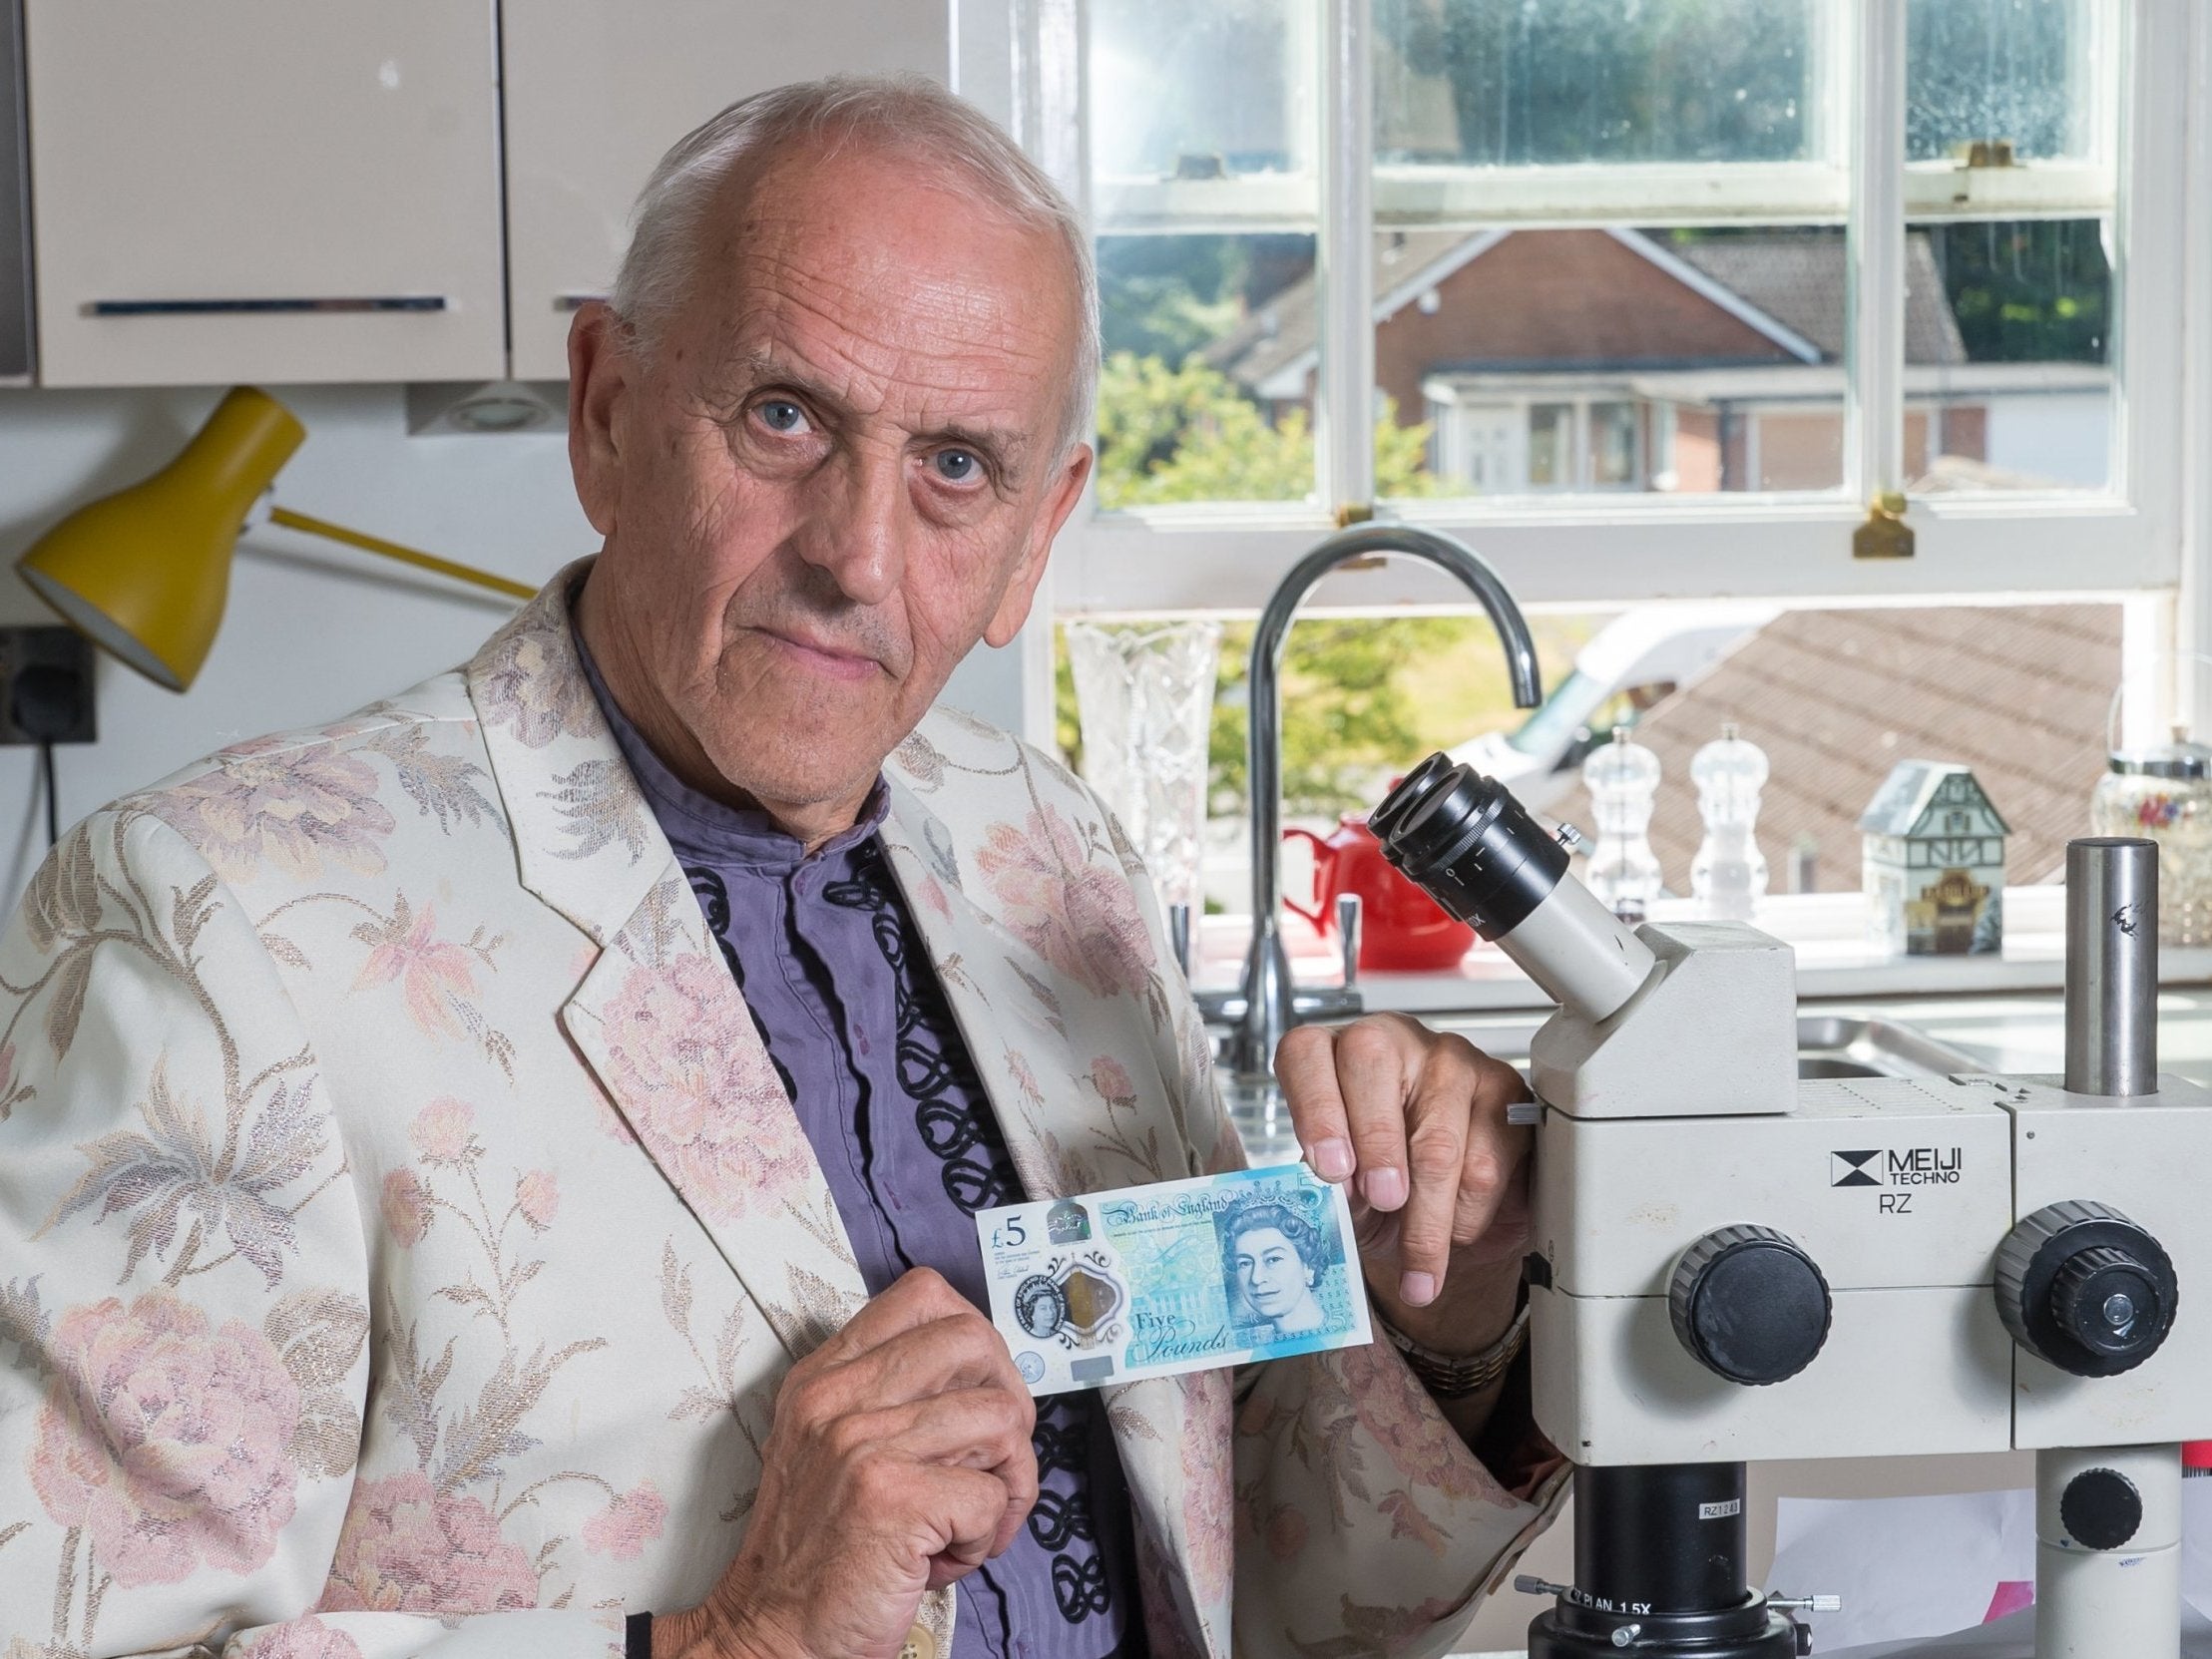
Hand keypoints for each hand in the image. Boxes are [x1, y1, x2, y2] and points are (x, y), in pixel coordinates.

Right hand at [657, 1268, 1038, 1658]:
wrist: (772, 1631)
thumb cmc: (820, 1547)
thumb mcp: (832, 1444)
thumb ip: (893, 1396)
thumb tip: (991, 1376)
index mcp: (826, 1375)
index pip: (923, 1294)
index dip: (976, 1339)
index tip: (977, 1392)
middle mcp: (839, 1398)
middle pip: (976, 1341)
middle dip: (1009, 1403)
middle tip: (991, 1460)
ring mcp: (862, 1444)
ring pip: (1001, 1419)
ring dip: (1008, 1482)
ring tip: (969, 1522)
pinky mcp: (892, 1499)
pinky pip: (993, 1496)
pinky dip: (988, 1536)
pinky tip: (946, 1557)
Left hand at [1276, 1013, 1530, 1352]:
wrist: (1447, 1220)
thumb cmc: (1382, 1193)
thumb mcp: (1345, 1197)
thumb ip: (1335, 1191)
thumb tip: (1342, 1193)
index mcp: (1332, 1057)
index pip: (1307, 1052)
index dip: (1314, 1108)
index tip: (1329, 1169)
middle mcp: (1390, 1043)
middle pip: (1372, 1066)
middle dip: (1377, 1147)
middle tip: (1383, 1201)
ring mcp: (1452, 1060)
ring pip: (1438, 1137)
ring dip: (1428, 1214)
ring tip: (1419, 1258)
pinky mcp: (1506, 1090)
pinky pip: (1488, 1160)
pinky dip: (1470, 1214)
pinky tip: (1456, 1230)